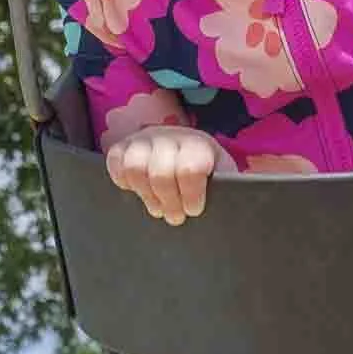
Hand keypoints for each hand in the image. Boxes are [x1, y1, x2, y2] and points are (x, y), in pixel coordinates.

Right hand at [105, 125, 236, 224]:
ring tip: (157, 207)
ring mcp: (144, 139)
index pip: (191, 168)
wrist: (187, 154)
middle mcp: (171, 136)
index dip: (191, 195)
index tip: (194, 210)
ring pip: (134, 166)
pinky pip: (114, 161)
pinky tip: (136, 191)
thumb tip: (238, 214)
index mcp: (200, 145)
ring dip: (145, 194)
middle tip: (174, 217)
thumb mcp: (222, 180)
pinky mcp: (123, 145)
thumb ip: (226, 191)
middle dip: (168, 202)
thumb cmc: (208, 176)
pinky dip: (122, 180)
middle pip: (160, 172)